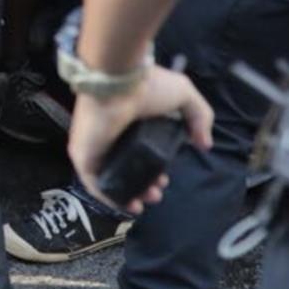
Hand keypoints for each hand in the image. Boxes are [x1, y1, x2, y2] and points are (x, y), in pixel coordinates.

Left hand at [69, 65, 214, 214]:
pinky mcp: (83, 154)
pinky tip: (128, 206)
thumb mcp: (185, 95)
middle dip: (145, 184)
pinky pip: (95, 182)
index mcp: (130, 121)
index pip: (141, 151)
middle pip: (127, 167)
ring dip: (130, 193)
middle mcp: (111, 135)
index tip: (166, 178)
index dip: (155, 168)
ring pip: (112, 177)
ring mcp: (94, 145)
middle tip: (158, 192)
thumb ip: (200, 117)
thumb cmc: (147, 86)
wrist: (118, 82)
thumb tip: (205, 145)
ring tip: (148, 199)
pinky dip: (110, 197)